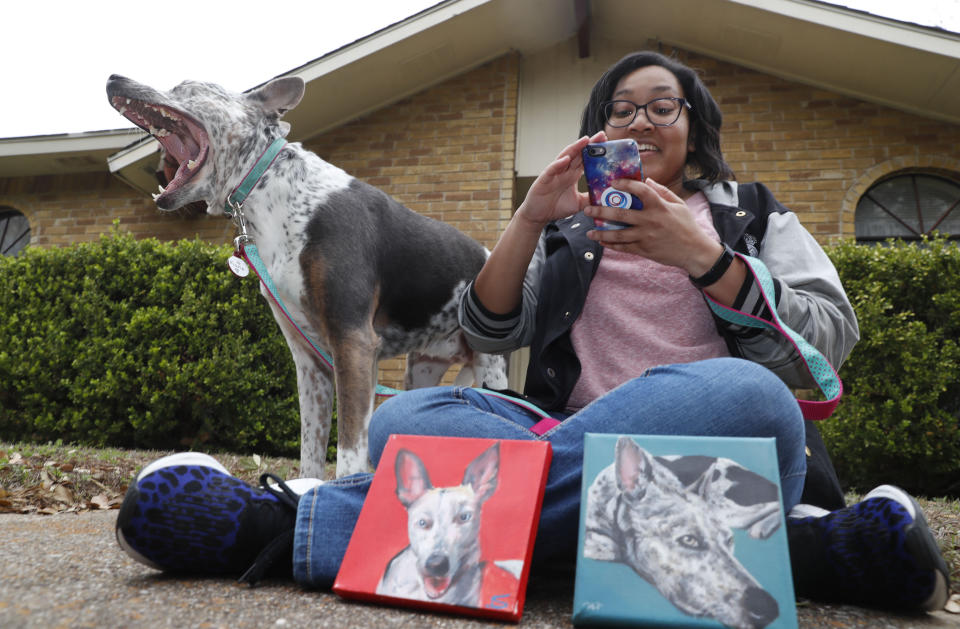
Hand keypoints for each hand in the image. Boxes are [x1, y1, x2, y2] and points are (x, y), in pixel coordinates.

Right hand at [515, 132, 606, 229]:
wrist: (539, 216)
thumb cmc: (556, 207)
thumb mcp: (578, 204)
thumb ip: (590, 199)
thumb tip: (606, 198)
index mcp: (572, 175)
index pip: (585, 159)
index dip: (595, 151)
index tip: (607, 142)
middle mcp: (564, 171)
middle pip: (578, 154)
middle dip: (589, 144)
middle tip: (602, 135)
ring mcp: (554, 174)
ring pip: (565, 157)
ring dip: (575, 148)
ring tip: (585, 140)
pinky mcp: (544, 180)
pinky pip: (551, 170)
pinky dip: (558, 164)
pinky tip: (566, 159)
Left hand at [584, 178, 721, 275]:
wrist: (693, 251)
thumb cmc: (686, 225)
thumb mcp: (678, 204)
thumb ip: (662, 192)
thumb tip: (646, 180)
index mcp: (659, 206)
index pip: (641, 190)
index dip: (626, 184)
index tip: (614, 182)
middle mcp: (650, 221)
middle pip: (621, 214)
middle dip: (601, 211)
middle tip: (588, 208)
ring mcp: (645, 237)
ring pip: (618, 234)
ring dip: (601, 232)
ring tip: (589, 231)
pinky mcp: (644, 250)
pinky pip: (623, 247)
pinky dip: (611, 245)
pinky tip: (602, 241)